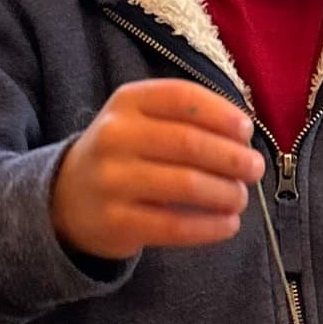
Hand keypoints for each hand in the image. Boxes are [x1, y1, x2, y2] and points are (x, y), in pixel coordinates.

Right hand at [52, 79, 266, 259]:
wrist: (67, 198)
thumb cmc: (125, 154)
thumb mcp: (141, 120)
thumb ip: (187, 118)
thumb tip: (244, 136)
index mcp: (127, 101)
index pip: (182, 97)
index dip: (222, 113)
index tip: (247, 131)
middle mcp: (115, 136)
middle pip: (189, 143)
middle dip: (233, 158)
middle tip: (255, 169)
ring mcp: (112, 180)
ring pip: (186, 185)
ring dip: (227, 193)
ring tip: (241, 197)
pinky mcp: (116, 221)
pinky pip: (175, 225)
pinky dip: (210, 226)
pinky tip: (229, 224)